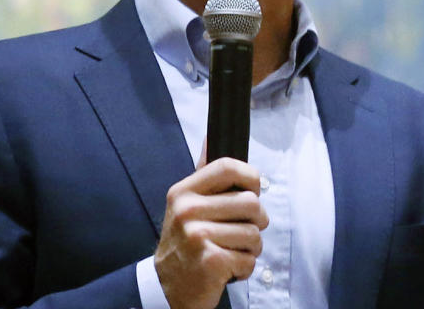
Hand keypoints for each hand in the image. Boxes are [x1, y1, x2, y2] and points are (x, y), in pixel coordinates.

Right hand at [155, 156, 268, 308]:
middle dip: (257, 221)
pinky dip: (244, 268)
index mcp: (184, 191)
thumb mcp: (185, 204)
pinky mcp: (210, 261)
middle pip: (250, 202)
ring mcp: (198, 236)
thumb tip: (210, 137)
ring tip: (233, 251)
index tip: (252, 191)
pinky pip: (248, 259)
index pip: (227, 166)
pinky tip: (227, 268)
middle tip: (243, 231)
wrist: (166, 286)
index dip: (250, 177)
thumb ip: (203, 174)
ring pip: (254, 234)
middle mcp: (187, 210)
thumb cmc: (184, 242)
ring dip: (251, 248)